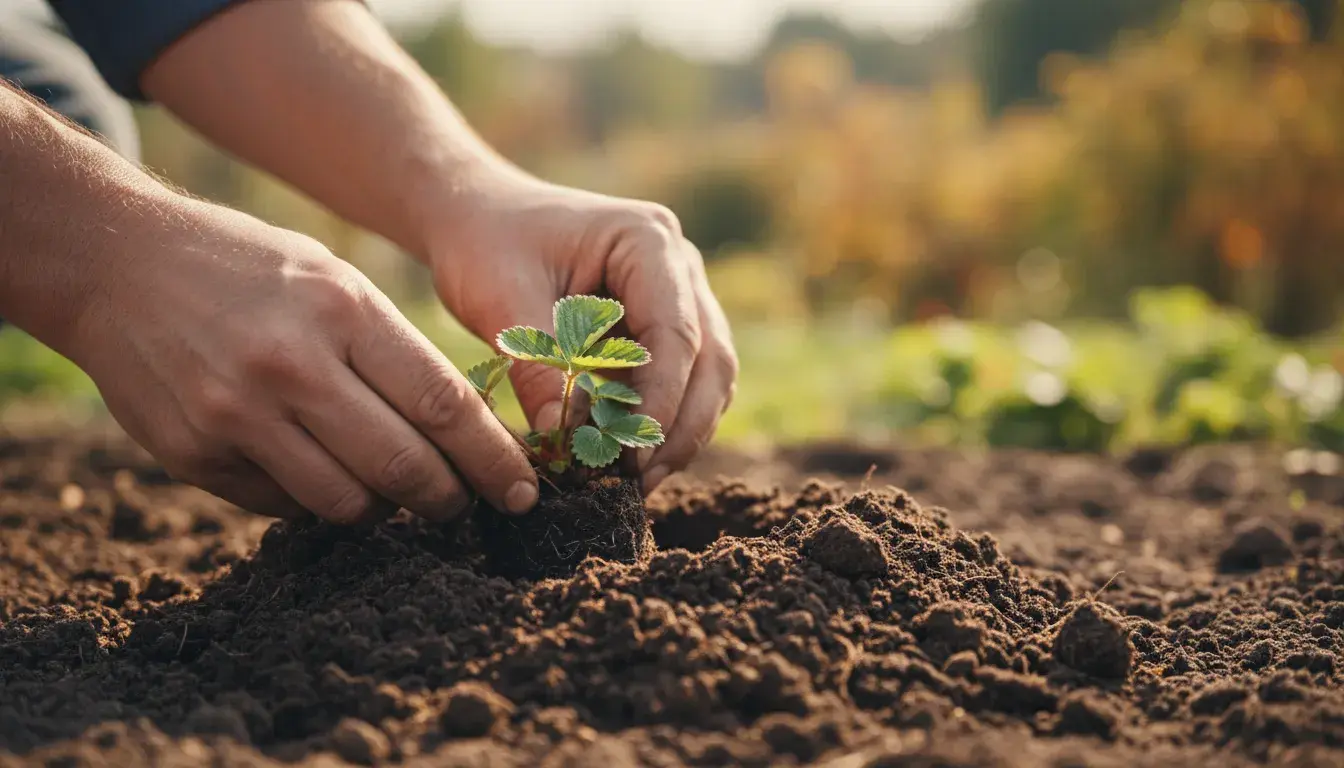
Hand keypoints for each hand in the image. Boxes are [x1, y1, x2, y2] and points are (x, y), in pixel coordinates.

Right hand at [68, 200, 537, 522]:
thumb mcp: (334, 281)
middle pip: (403, 468)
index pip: (443, 405)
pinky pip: (284, 506)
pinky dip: (316, 500)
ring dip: (383, 509)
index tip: (523, 491)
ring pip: (346, 503)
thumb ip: (394, 352)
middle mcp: (291, 365)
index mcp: (341, 309)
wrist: (116, 260)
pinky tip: (317, 468)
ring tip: (390, 487)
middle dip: (448, 499)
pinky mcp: (194, 453)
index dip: (494, 460)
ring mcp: (236, 414)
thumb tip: (463, 435)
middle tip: (461, 504)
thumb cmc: (250, 269)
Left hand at [426, 174, 738, 491]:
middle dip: (681, 426)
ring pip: (709, 376)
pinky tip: (629, 460)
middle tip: (640, 480)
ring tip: (636, 481)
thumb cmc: (487, 245)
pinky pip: (683, 382)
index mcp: (647, 241)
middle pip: (711, 358)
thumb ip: (536, 365)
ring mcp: (680, 296)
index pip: (676, 332)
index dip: (660, 400)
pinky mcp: (662, 327)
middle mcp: (679, 266)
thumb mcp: (499, 299)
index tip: (630, 454)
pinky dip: (662, 423)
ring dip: (680, 432)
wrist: (478, 219)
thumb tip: (561, 440)